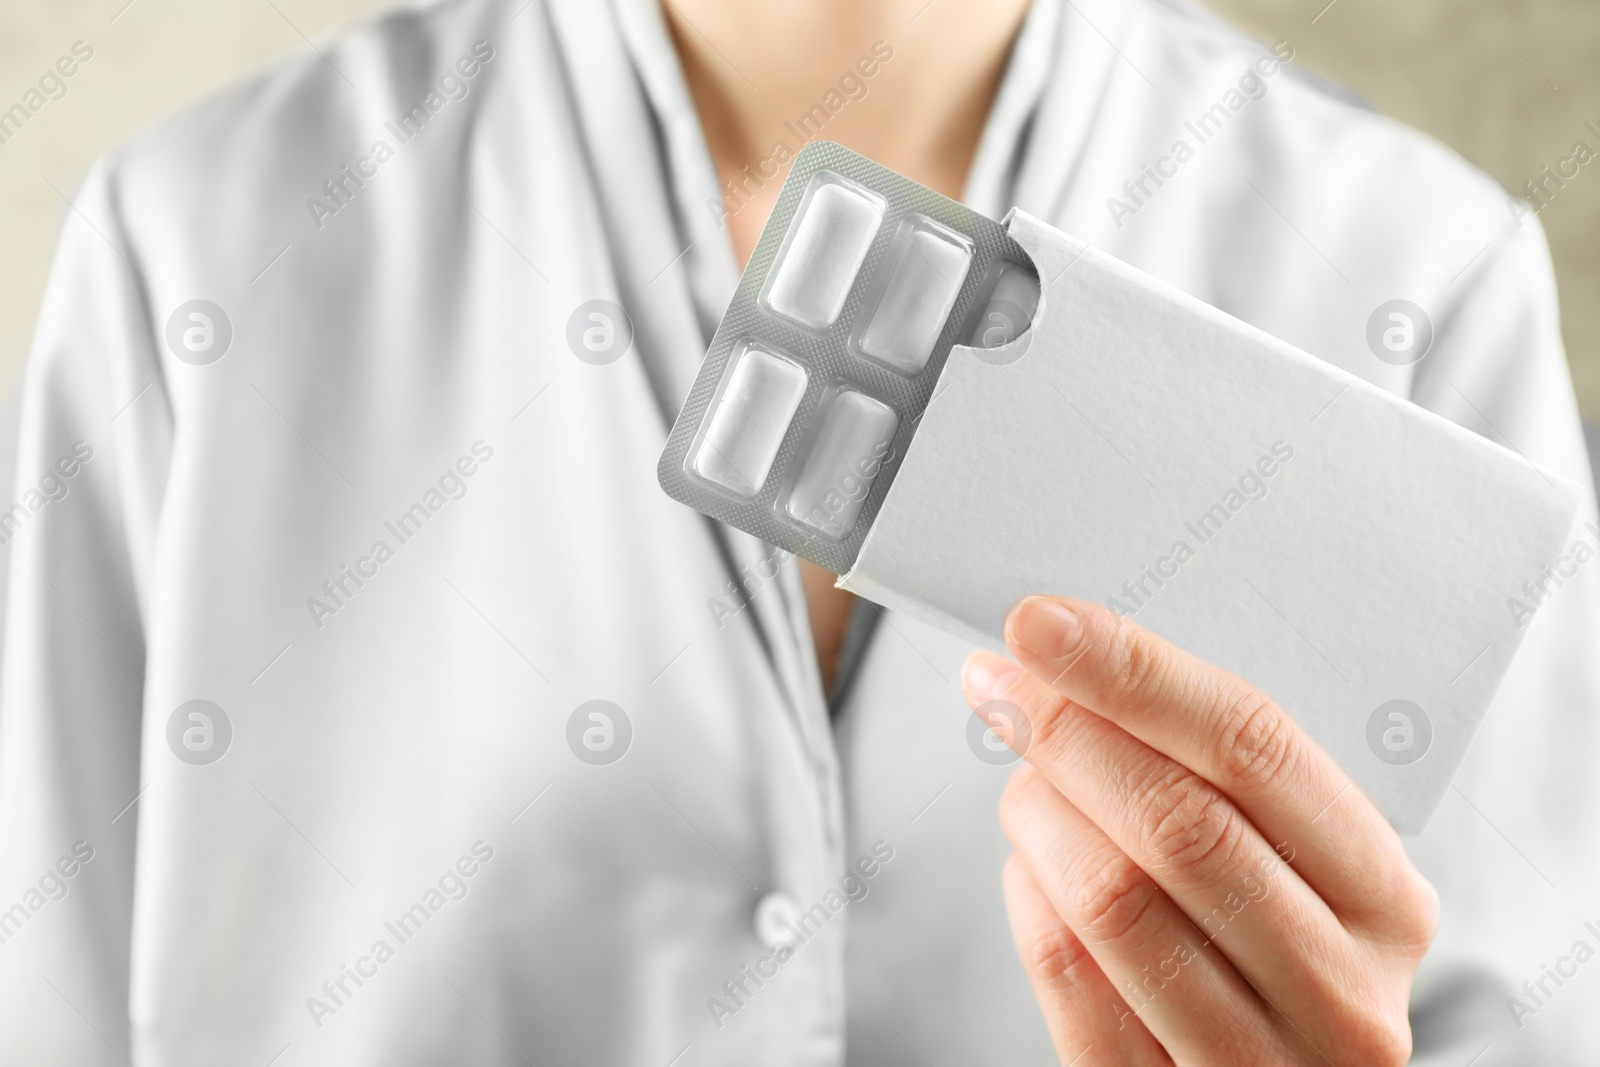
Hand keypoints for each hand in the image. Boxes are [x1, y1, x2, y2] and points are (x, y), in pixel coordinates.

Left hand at [963, 596, 1437, 1064]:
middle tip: (999, 684)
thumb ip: (1220, 781)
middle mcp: (1341, 989)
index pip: (1256, 748)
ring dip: (1039, 813)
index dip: (1136, 672)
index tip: (1040, 622)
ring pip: (1114, 899)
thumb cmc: (1267, 943)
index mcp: (1384, 897)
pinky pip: (1070, 976)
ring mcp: (1258, 1061)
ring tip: (1024, 782)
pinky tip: (1028, 864)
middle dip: (1066, 732)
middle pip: (1179, 820)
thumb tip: (1077, 655)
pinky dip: (1028, 896)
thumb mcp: (1294, 864)